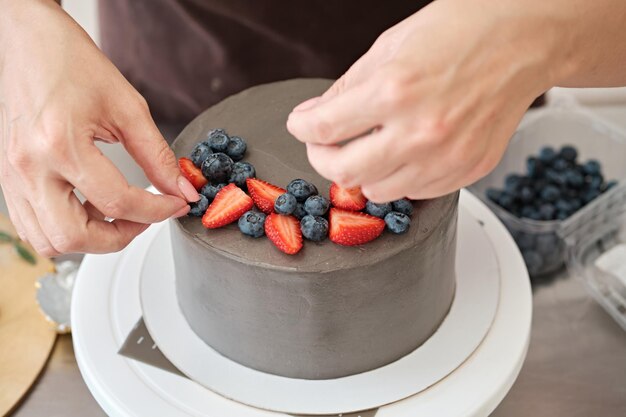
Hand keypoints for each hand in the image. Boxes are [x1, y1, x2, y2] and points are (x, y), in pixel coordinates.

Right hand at [0, 0, 197, 255]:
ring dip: (89, 239)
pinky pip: (33, 226)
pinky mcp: (8, 179)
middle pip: (74, 238)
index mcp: (59, 144)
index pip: (117, 202)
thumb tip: (181, 188)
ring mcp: (13, 176)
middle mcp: (29, 167)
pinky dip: (66, 228)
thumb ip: (157, 155)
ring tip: (115, 213)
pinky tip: (88, 205)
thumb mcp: (127, 107)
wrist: (29, 41)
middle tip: (144, 218)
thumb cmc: (71, 63)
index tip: (176, 204)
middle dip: (119, 238)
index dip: (157, 211)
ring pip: (49, 242)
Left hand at [287, 0, 564, 202]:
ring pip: (376, 190)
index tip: (301, 124)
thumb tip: (315, 115)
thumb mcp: (390, 45)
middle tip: (325, 144)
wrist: (523, 40)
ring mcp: (445, 157)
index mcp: (394, 90)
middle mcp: (418, 131)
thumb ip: (347, 87)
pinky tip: (405, 152)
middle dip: (322, 158)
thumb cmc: (461, 32)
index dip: (301, 126)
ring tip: (369, 147)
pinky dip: (400, 176)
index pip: (322, 128)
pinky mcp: (466, 170)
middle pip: (343, 172)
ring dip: (362, 170)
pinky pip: (415, 192)